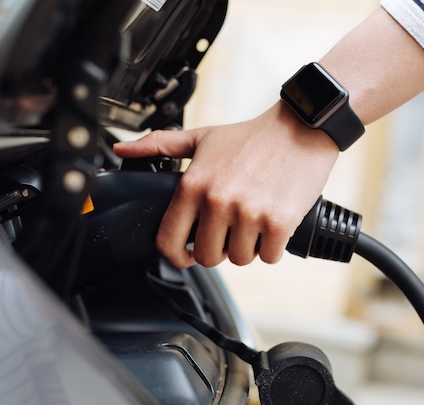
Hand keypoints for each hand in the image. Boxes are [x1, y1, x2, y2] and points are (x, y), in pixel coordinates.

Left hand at [113, 101, 338, 268]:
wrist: (301, 128)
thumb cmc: (251, 136)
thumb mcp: (202, 137)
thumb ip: (159, 146)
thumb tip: (122, 150)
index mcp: (194, 185)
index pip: (169, 242)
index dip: (176, 255)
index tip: (186, 254)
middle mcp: (218, 201)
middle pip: (206, 257)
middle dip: (218, 248)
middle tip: (230, 229)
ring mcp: (249, 214)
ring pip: (239, 259)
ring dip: (247, 247)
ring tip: (253, 221)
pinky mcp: (279, 222)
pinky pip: (269, 256)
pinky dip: (272, 246)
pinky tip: (273, 223)